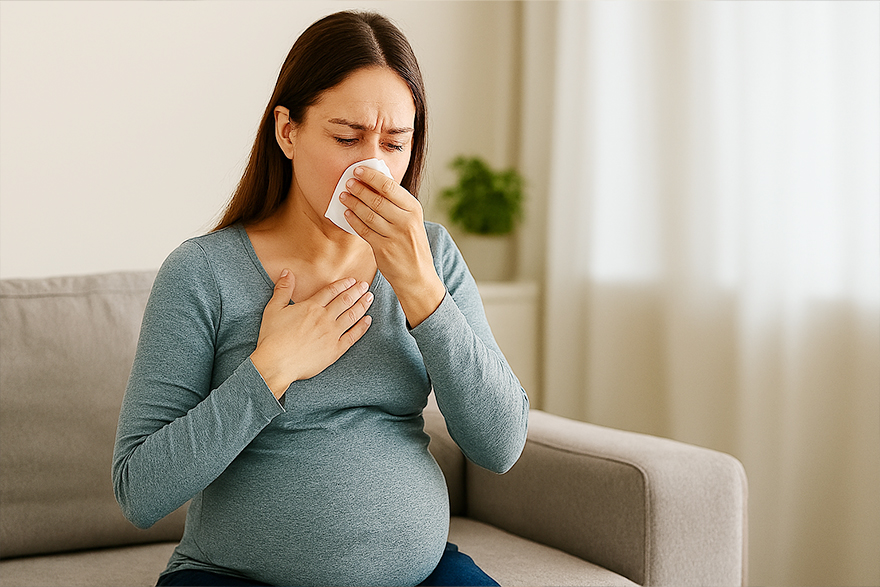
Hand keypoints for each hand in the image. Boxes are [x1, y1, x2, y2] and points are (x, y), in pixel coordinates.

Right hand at [250, 270, 373, 398]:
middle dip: (357, 291)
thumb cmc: (272, 337)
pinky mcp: (335, 350)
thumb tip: (288, 272)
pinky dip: (362, 327)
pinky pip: (353, 336)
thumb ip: (283, 289)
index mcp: (311, 307)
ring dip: (362, 305)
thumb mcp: (273, 309)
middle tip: (365, 285)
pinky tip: (368, 320)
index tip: (352, 280)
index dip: (343, 284)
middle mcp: (324, 318)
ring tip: (370, 297)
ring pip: (352, 315)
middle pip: (345, 301)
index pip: (331, 291)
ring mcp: (332, 334)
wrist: (277, 363)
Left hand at [340, 167, 445, 326]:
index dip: (371, 176)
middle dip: (359, 189)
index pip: (389, 186)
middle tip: (347, 182)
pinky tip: (347, 214)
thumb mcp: (412, 221)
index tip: (358, 170)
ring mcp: (395, 235)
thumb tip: (374, 183)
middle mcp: (406, 221)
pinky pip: (364, 230)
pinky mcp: (383, 249)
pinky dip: (353, 220)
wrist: (418, 275)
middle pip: (377, 199)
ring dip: (353, 203)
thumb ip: (397, 204)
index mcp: (414, 209)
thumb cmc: (412, 244)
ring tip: (343, 196)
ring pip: (368, 214)